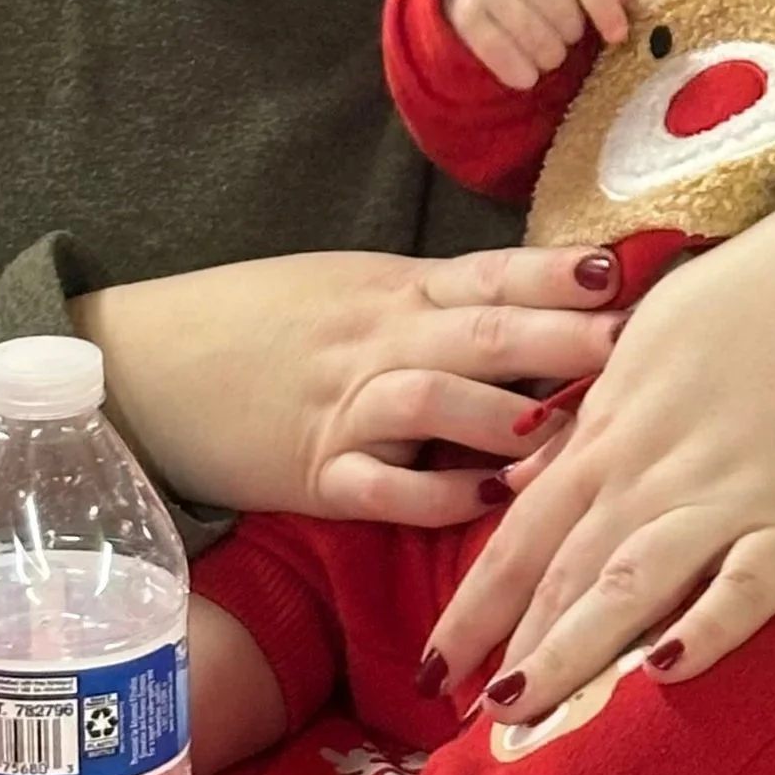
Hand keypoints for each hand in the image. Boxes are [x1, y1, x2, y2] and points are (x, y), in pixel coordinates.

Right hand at [73, 240, 621, 526]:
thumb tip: (542, 309)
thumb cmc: (261, 324)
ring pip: (429, 401)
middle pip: (478, 330)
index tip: (620, 271)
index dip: (552, 272)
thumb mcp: (352, 290)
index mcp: (394, 289)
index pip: (487, 271)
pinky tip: (485, 503)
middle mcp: (375, 339)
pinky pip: (378, 485)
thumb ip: (436, 303)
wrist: (145, 362)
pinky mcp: (310, 471)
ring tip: (563, 430)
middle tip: (628, 347)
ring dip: (498, 415)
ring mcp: (342, 405)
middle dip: (557, 338)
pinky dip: (432, 494)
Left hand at [420, 177, 774, 721]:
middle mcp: (655, 467)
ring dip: (570, 653)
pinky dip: (706, 627)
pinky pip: (747, 585)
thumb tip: (536, 471)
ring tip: (522, 715)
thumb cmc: (762, 292)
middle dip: (508, 647)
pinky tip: (663, 673)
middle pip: (562, 571)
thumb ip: (596, 411)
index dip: (473, 604)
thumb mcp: (652, 335)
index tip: (434, 667)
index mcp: (615, 424)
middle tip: (466, 720)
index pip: (522, 531)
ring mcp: (728, 494)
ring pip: (629, 585)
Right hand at [445, 0, 631, 90]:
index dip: (603, 4)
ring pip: (531, 32)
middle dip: (572, 31)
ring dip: (550, 54)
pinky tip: (529, 74)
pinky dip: (519, 70)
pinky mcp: (464, 13)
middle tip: (569, 36)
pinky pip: (498, 51)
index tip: (618, 35)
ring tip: (552, 54)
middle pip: (557, 5)